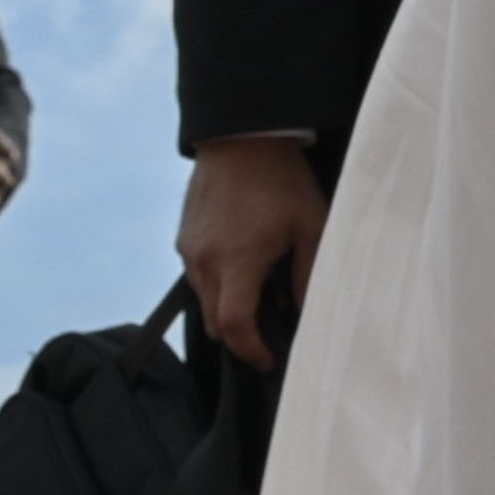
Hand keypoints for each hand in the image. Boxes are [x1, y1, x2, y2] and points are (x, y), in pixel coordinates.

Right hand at [180, 131, 329, 370]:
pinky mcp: (183, 238)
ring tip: (261, 294)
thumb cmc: (282, 178)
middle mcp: (204, 259)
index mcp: (237, 259)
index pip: (234, 326)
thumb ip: (308, 275)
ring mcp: (189, 248)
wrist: (242, 136)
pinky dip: (217, 285)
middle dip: (240, 337)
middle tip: (269, 335)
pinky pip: (197, 277)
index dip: (250, 350)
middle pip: (215, 323)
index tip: (268, 358)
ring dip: (227, 309)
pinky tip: (244, 268)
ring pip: (204, 301)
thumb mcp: (311, 225)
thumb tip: (304, 313)